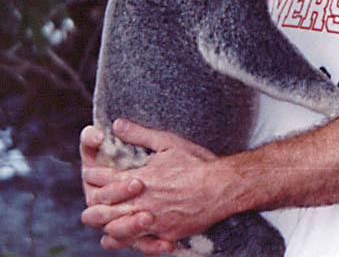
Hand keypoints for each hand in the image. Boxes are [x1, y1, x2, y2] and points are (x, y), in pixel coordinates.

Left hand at [80, 120, 220, 252]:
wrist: (220, 188)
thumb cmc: (196, 163)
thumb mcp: (168, 142)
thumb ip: (140, 134)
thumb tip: (117, 125)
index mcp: (141, 179)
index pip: (106, 179)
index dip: (95, 176)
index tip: (90, 172)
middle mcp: (142, 203)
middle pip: (104, 210)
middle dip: (94, 204)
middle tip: (89, 201)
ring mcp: (152, 221)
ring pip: (117, 231)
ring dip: (107, 225)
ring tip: (102, 221)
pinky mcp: (164, 234)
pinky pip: (139, 243)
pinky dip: (128, 240)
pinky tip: (124, 238)